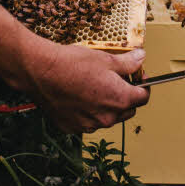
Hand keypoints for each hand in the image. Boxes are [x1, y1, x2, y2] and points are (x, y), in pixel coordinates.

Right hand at [20, 41, 149, 132]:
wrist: (41, 72)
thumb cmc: (72, 64)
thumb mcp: (106, 58)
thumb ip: (128, 63)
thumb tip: (141, 58)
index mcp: (120, 99)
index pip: (143, 97)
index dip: (142, 85)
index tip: (136, 76)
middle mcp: (107, 117)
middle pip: (127, 109)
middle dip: (125, 96)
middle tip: (115, 79)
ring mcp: (89, 124)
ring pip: (107, 117)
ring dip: (106, 105)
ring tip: (94, 86)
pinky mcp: (72, 127)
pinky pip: (88, 121)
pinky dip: (88, 111)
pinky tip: (79, 96)